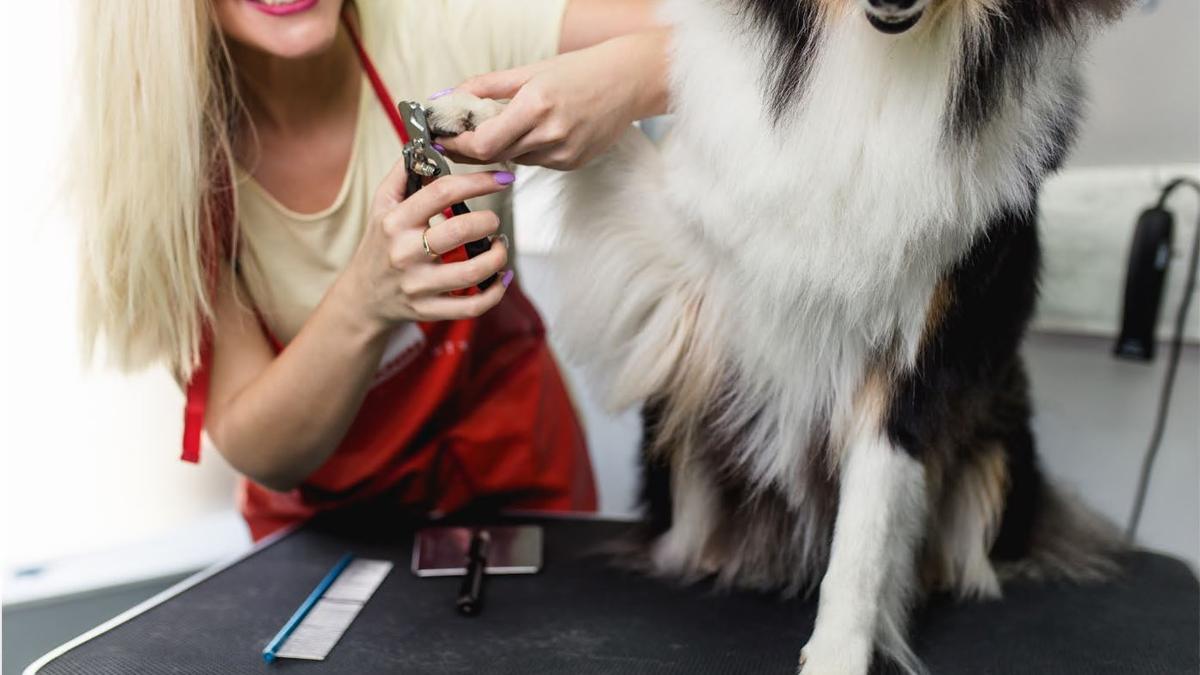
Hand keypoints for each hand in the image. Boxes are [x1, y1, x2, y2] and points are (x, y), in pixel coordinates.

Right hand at [339, 159, 514, 329]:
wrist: (362, 297)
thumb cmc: (379, 244)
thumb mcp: (381, 205)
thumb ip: (403, 173)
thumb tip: (427, 142)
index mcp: (395, 221)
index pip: (442, 192)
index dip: (479, 181)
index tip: (502, 177)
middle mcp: (404, 252)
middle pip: (460, 231)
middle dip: (488, 221)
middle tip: (494, 219)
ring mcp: (417, 285)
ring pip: (472, 272)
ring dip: (497, 256)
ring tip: (499, 246)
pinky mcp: (429, 310)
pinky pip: (472, 306)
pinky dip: (495, 291)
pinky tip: (502, 277)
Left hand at [435, 29, 668, 169]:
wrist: (628, 82)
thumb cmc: (579, 71)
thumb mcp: (528, 71)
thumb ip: (486, 87)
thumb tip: (449, 98)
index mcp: (536, 105)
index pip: (484, 143)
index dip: (458, 145)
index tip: (444, 139)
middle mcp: (551, 133)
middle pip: (495, 155)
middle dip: (472, 148)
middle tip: (459, 137)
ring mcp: (564, 152)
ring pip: (515, 159)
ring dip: (503, 146)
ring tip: (510, 123)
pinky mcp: (573, 163)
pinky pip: (536, 161)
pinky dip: (528, 149)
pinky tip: (541, 130)